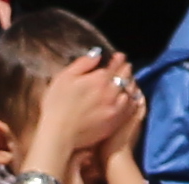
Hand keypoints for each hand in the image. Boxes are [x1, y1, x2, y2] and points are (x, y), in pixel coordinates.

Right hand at [16, 53, 139, 178]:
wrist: (59, 134)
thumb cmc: (57, 105)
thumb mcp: (64, 78)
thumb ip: (83, 64)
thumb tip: (97, 54)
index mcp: (99, 79)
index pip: (115, 64)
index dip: (118, 59)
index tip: (120, 56)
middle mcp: (111, 92)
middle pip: (125, 77)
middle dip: (125, 69)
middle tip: (126, 67)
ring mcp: (114, 108)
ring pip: (129, 92)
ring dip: (130, 84)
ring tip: (129, 81)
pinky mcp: (114, 123)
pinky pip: (130, 109)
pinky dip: (132, 101)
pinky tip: (129, 99)